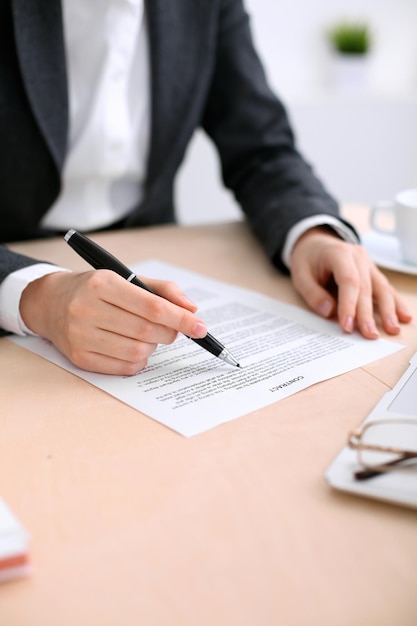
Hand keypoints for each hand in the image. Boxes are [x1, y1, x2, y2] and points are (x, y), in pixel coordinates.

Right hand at [20, 270, 207, 374]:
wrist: (50, 302)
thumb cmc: (96, 290)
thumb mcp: (126, 278)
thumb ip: (163, 290)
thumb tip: (191, 310)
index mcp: (102, 284)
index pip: (151, 306)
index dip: (180, 319)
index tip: (200, 327)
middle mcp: (87, 309)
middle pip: (147, 331)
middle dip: (170, 332)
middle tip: (172, 329)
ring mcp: (80, 336)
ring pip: (138, 351)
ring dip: (153, 346)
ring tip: (146, 335)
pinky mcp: (79, 358)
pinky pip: (125, 367)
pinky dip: (139, 360)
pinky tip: (133, 347)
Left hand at [289, 227, 411, 337]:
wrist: (315, 243)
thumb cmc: (307, 260)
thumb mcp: (300, 275)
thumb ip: (313, 294)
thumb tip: (329, 312)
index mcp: (338, 253)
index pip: (348, 280)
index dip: (349, 304)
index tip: (347, 326)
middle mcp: (357, 256)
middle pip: (366, 287)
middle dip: (368, 314)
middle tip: (370, 335)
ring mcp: (368, 263)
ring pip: (381, 287)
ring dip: (388, 310)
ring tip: (393, 329)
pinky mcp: (372, 272)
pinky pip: (385, 287)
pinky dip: (395, 303)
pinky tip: (404, 316)